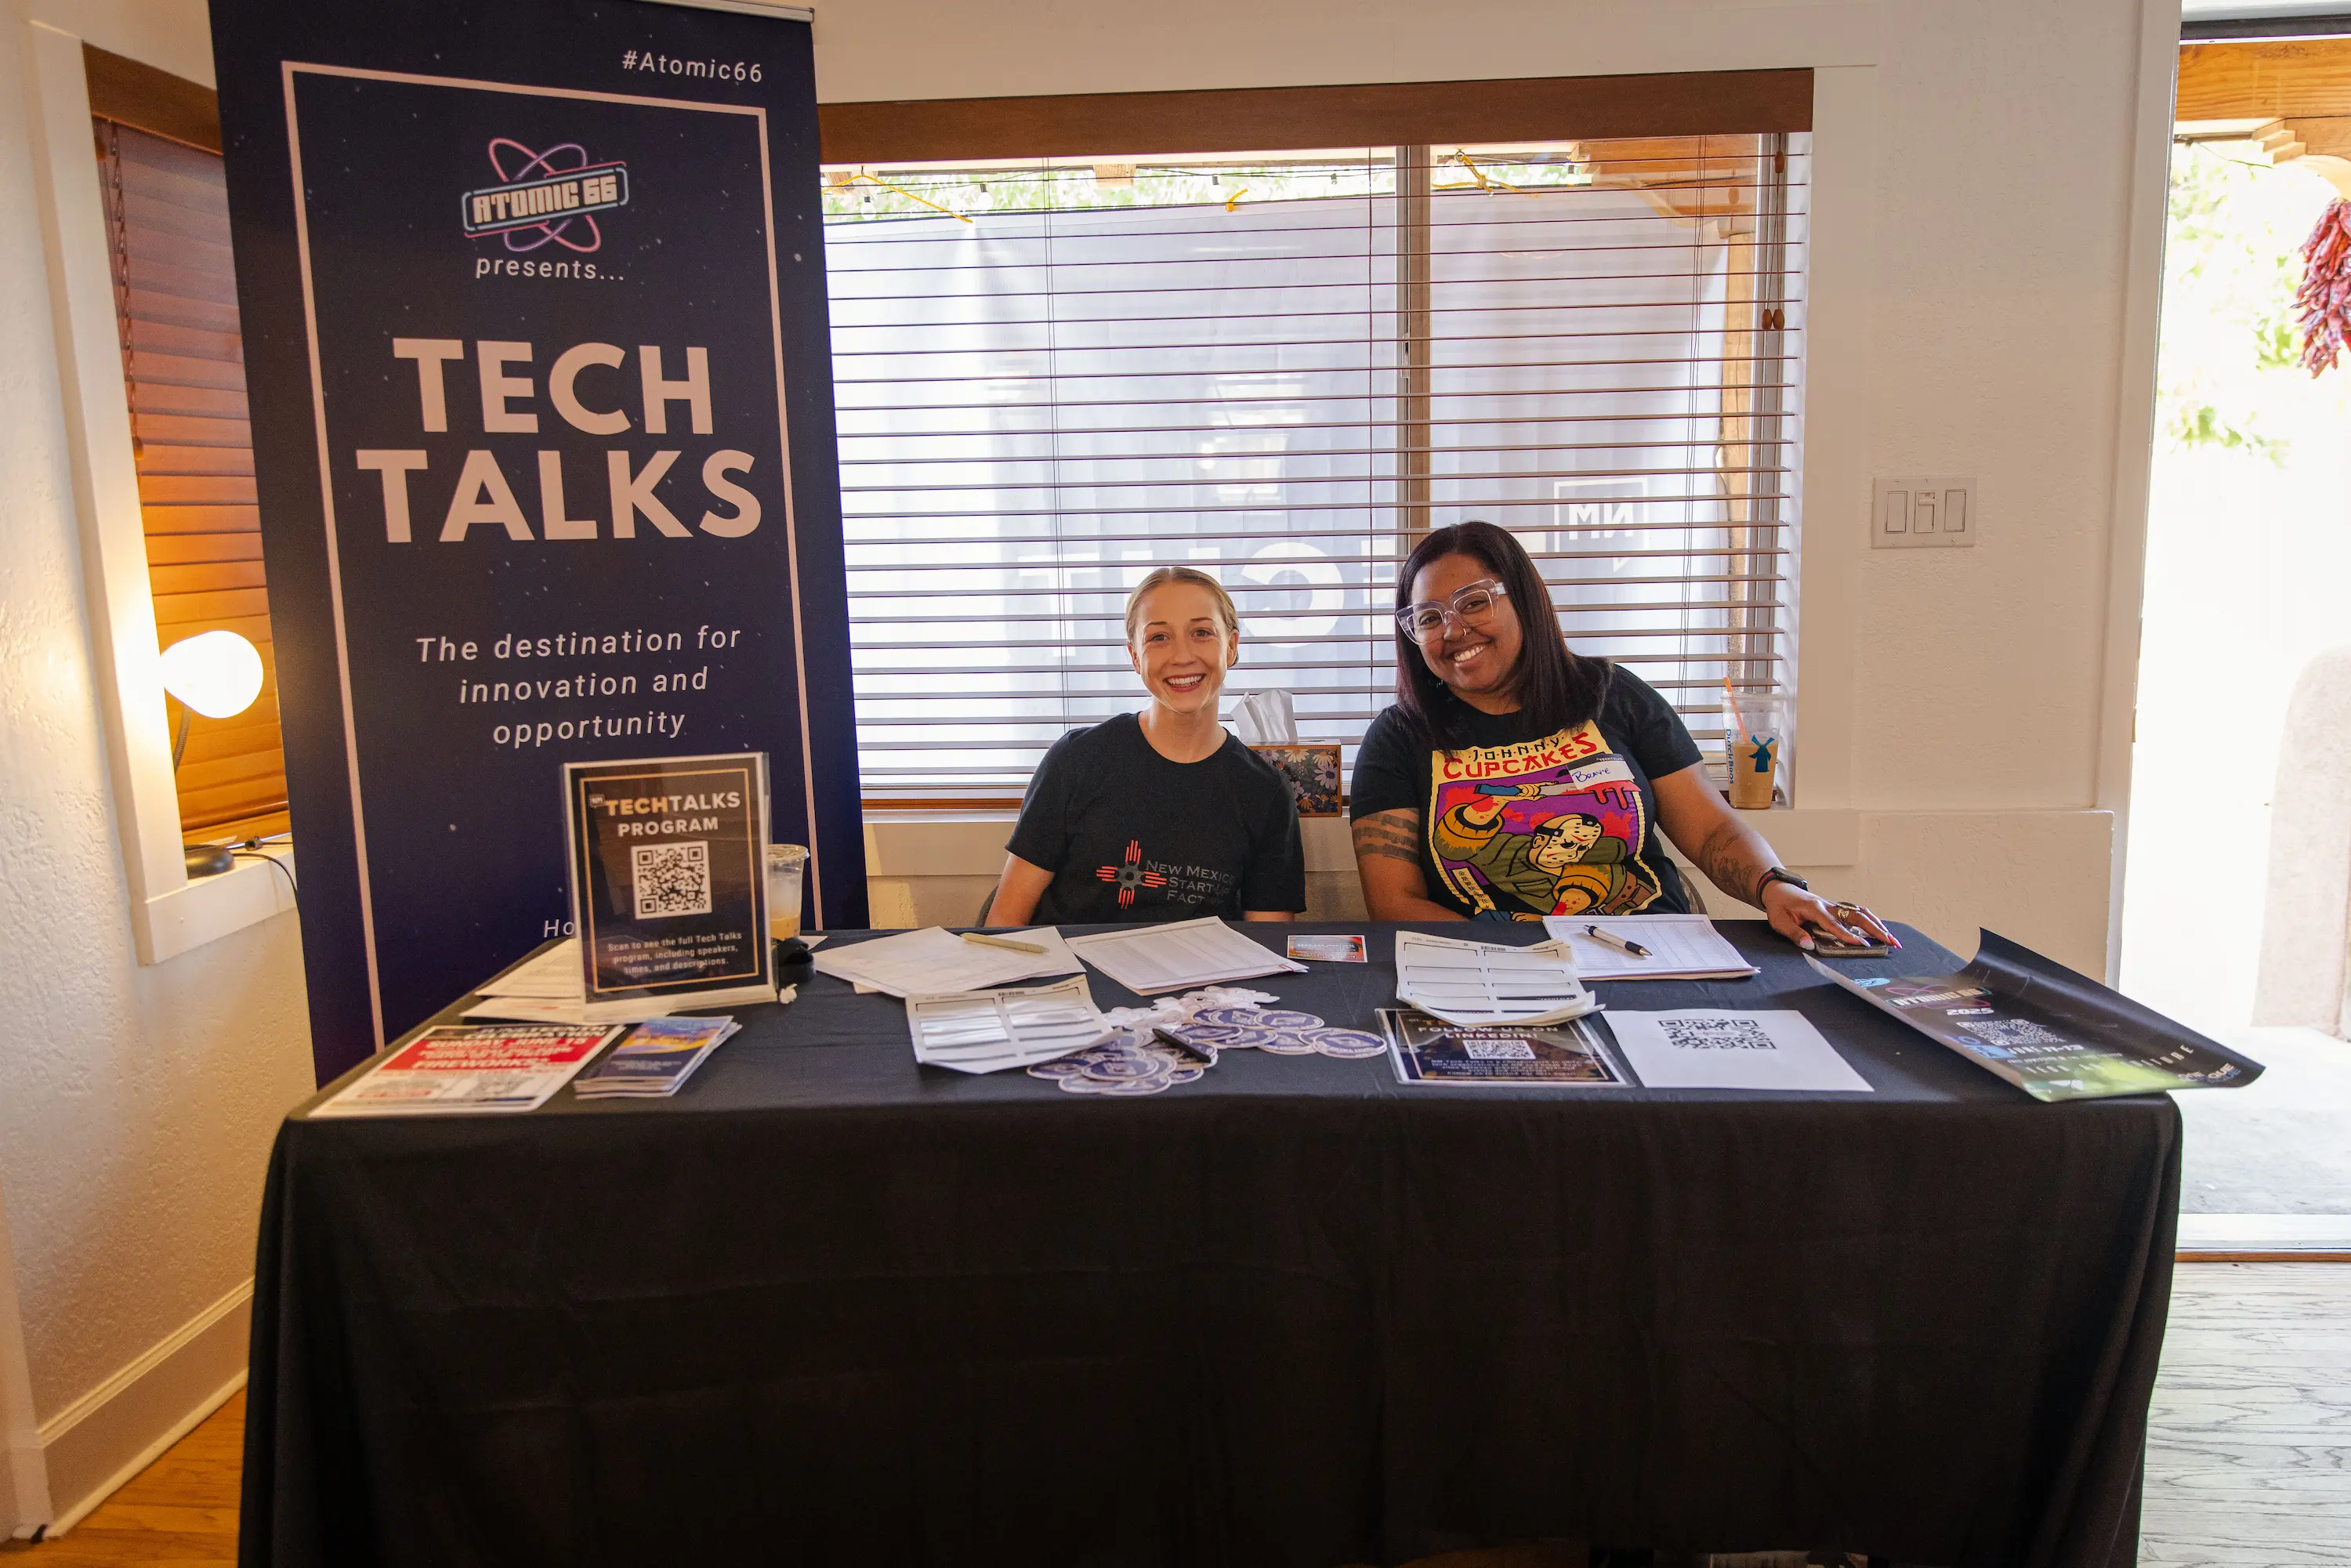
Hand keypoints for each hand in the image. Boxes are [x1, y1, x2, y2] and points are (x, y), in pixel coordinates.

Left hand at [1759, 881, 1899, 951]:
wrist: (1780, 889)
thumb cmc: (1780, 906)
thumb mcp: (1780, 921)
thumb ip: (1794, 933)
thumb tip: (1808, 945)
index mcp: (1815, 908)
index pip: (1833, 923)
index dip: (1847, 935)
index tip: (1860, 945)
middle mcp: (1829, 905)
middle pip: (1857, 915)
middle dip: (1875, 929)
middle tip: (1890, 942)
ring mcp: (1835, 906)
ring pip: (1861, 913)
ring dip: (1878, 925)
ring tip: (1892, 939)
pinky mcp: (1837, 909)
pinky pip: (1858, 913)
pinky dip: (1871, 921)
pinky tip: (1881, 931)